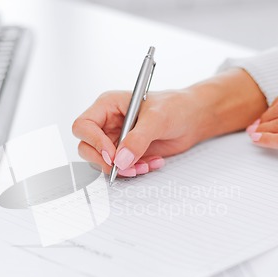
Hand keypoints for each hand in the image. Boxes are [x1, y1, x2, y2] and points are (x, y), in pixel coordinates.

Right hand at [73, 69, 266, 176]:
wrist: (193, 118)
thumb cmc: (176, 107)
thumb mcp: (157, 119)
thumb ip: (138, 139)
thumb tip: (121, 159)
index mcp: (108, 106)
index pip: (84, 126)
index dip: (94, 142)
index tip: (111, 155)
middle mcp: (108, 123)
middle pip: (87, 147)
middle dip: (105, 161)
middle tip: (124, 168)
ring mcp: (116, 140)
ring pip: (103, 162)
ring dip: (123, 169)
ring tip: (145, 164)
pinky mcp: (126, 153)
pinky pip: (121, 168)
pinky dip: (135, 170)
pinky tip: (153, 162)